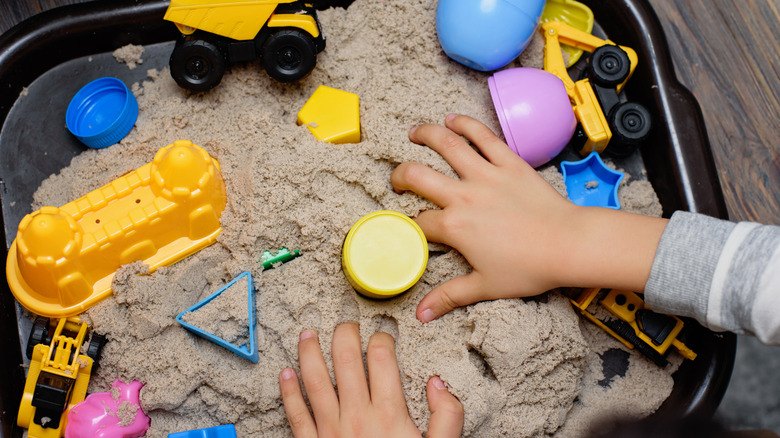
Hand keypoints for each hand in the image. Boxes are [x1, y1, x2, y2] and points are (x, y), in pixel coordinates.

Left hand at [279, 322, 463, 437]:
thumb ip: (447, 417)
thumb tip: (437, 383)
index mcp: (390, 414)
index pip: (382, 358)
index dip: (383, 338)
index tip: (384, 335)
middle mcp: (357, 416)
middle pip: (346, 359)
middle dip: (345, 334)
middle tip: (347, 324)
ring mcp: (330, 431)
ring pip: (315, 380)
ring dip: (309, 353)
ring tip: (307, 334)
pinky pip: (295, 414)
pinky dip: (288, 392)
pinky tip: (284, 374)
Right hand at [391, 114, 667, 321]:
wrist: (569, 244)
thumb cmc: (530, 267)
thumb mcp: (485, 287)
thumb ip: (449, 296)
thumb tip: (422, 314)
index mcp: (455, 227)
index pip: (420, 222)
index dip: (412, 226)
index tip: (415, 229)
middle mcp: (464, 196)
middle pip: (418, 176)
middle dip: (400, 175)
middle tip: (398, 179)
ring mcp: (486, 175)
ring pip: (447, 145)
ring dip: (425, 135)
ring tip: (414, 133)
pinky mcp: (509, 162)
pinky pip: (483, 137)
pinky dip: (466, 124)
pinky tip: (453, 120)